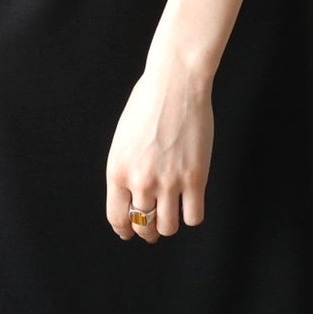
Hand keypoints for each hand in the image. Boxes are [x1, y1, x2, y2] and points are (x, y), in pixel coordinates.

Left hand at [105, 66, 213, 241]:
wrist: (175, 82)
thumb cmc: (148, 100)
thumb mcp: (123, 137)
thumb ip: (125, 167)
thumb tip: (131, 194)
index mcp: (117, 170)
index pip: (117, 218)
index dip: (124, 229)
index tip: (129, 230)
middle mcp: (140, 180)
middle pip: (143, 227)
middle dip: (148, 231)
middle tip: (153, 226)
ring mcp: (169, 181)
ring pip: (168, 227)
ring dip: (169, 224)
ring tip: (172, 214)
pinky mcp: (195, 178)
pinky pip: (194, 217)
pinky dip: (192, 214)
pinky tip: (191, 202)